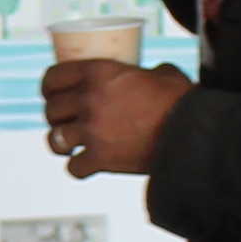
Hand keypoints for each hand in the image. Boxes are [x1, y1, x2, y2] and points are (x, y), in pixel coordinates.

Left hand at [40, 57, 185, 179]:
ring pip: (55, 140)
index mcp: (98, 72)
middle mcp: (88, 99)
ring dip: (61, 143)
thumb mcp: (163, 73)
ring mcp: (92, 130)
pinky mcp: (100, 158)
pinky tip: (87, 165)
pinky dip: (79, 168)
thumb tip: (149, 75)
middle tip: (64, 120)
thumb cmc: (182, 101)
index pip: (53, 78)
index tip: (51, 93)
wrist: (192, 133)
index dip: (48, 87)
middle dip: (55, 117)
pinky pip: (74, 167)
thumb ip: (146, 72)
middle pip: (51, 110)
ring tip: (69, 145)